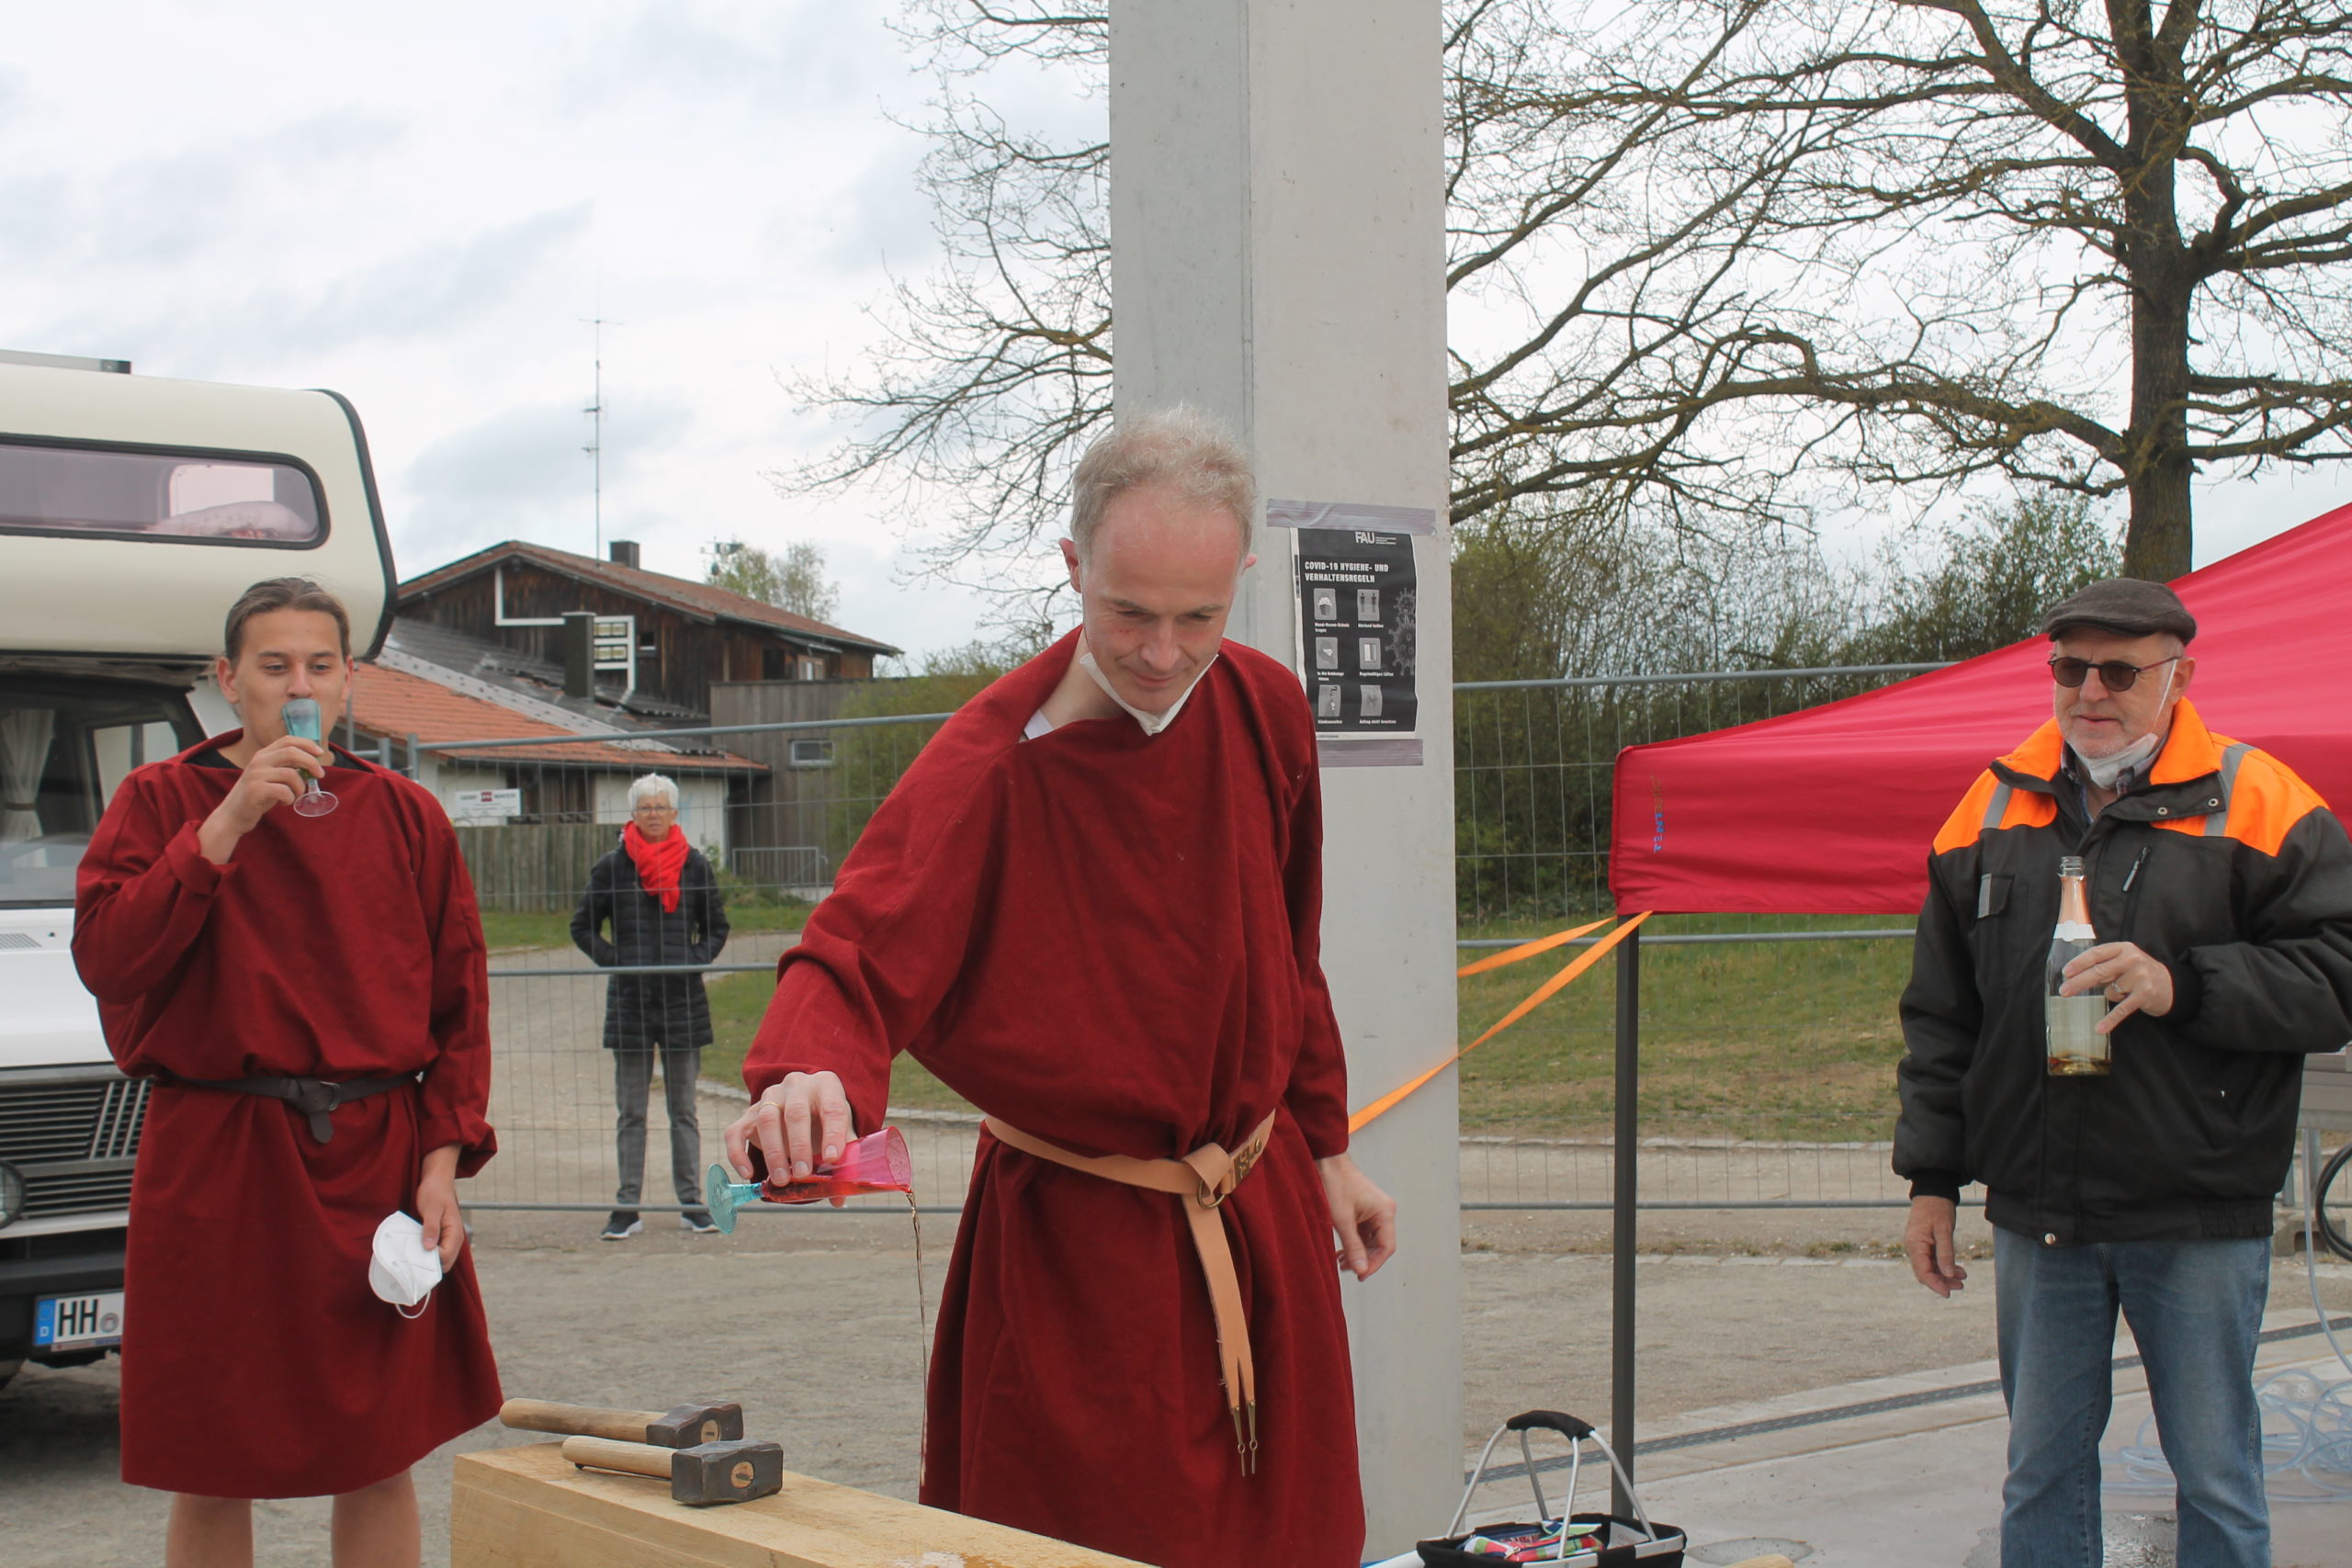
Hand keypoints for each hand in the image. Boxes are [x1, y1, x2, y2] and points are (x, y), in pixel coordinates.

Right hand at [197, 735, 326, 862]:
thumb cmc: (258, 796)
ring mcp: (255, 775)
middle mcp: (258, 761)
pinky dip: (290, 799)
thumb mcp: (272, 777)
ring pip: (291, 774)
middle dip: (311, 763)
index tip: (320, 753)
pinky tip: (284, 803)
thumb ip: (288, 768)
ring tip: (295, 796)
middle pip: (292, 752)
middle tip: (320, 775)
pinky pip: (284, 791)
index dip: (307, 744)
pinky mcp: (255, 790)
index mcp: (263, 755)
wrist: (233, 815)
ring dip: (300, 787)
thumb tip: (314, 766)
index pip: (287, 740)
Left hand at [416, 1144, 465, 1269]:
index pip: (445, 1256)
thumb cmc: (435, 1191)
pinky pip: (437, 1252)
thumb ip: (431, 1229)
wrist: (437, 1179)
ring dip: (428, 1261)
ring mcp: (449, 1238)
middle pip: (445, 1262)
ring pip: (442, 1259)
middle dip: (430, 1265)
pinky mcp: (442, 1236)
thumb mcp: (431, 1209)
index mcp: (455, 1232)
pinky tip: (415, 1251)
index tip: (413, 1260)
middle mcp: (455, 1238)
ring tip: (412, 1258)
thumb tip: (429, 1248)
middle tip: (411, 1262)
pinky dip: (427, 1254)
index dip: (430, 1261)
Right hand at [724, 1071, 855, 1189]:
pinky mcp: (748, 1113)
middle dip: (799, 1146)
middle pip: (796, 1113)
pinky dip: (738, 1154)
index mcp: (826, 1085)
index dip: (834, 1134)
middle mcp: (796, 1085)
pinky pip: (736, 1132)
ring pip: (766, 1119)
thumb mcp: (842, 1131)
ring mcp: (769, 1097)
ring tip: (781, 1179)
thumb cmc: (825, 1120)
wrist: (803, 1106)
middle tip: (803, 1174)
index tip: (832, 1159)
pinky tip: (747, 1174)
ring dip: (773, 1152)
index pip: (832, 1108)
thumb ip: (845, 1159)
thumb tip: (839, 1196)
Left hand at [1318, 1154, 1396, 1279]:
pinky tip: (1341, 1253)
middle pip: (1380, 1245)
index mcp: (1385, 1212)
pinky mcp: (1365, 1211)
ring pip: (1371, 1241)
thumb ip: (1353, 1247)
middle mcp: (1384, 1212)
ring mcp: (1375, 1211)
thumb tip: (1362, 1271)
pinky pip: (1364, 1233)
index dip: (1374, 1264)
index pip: (1386, 1247)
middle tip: (1346, 1270)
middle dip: (1364, 1259)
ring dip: (1357, 1253)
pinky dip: (1354, 1243)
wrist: (1325, 1162)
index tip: (1359, 1276)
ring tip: (1340, 1263)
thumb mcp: (1342, 1221)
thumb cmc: (1334, 1185)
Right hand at [1904, 1195, 1965, 1297]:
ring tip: (1963, 1277)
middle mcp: (1913, 1247)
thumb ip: (1945, 1253)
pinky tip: (1958, 1269)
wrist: (1933, 1192)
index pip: (1922, 1272)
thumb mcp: (1944, 1230)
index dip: (1935, 1284)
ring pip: (1930, 1268)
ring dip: (1945, 1274)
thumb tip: (1948, 1274)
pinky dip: (1944, 1265)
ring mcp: (1918, 1246)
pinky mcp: (1924, 1244)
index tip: (1949, 1293)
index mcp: (1915, 1245)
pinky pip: (1932, 1260)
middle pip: (1926, 1272)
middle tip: (1961, 1285)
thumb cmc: (1937, 1208)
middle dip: (1942, 1281)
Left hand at [2060, 941, 2173, 1031]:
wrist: (2169, 985)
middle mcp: (2133, 959)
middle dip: (2079, 982)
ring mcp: (2140, 977)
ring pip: (2110, 991)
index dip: (2079, 963)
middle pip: (2099, 972)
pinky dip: (2110, 1019)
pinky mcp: (2145, 995)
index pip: (2097, 953)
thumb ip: (2102, 966)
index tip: (2065, 972)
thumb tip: (2072, 976)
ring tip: (2123, 991)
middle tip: (2064, 991)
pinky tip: (2099, 1028)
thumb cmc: (2137, 972)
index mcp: (2124, 948)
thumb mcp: (2122, 962)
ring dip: (2111, 995)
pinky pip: (2121, 1009)